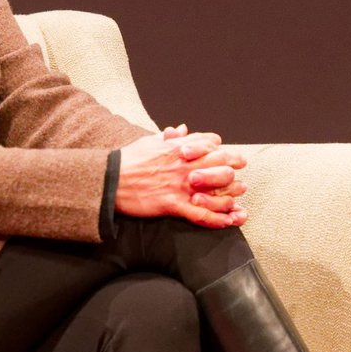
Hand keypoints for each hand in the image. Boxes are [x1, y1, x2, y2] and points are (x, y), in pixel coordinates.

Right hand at [116, 129, 248, 227]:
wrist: (110, 180)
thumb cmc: (128, 160)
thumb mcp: (150, 141)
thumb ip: (170, 136)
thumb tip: (182, 129)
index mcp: (180, 147)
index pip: (212, 143)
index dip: (223, 150)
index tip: (229, 157)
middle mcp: (185, 165)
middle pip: (222, 164)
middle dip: (235, 171)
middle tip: (240, 181)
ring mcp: (181, 185)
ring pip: (218, 190)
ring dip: (231, 197)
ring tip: (237, 202)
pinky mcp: (173, 204)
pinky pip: (202, 214)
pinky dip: (218, 219)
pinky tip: (229, 222)